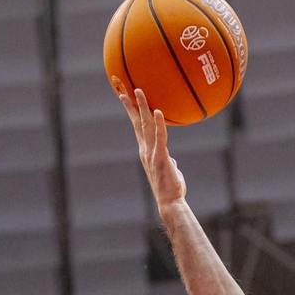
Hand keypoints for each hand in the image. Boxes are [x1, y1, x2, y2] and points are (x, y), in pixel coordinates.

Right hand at [113, 78, 186, 208]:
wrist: (169, 203)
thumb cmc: (170, 190)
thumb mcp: (168, 171)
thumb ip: (167, 162)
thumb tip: (170, 160)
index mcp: (146, 152)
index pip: (138, 128)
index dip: (132, 113)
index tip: (126, 99)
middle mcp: (146, 151)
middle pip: (137, 123)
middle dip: (131, 105)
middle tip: (124, 90)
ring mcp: (152, 154)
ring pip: (145, 126)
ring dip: (142, 107)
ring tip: (139, 92)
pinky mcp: (161, 157)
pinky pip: (160, 137)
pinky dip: (159, 124)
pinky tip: (157, 111)